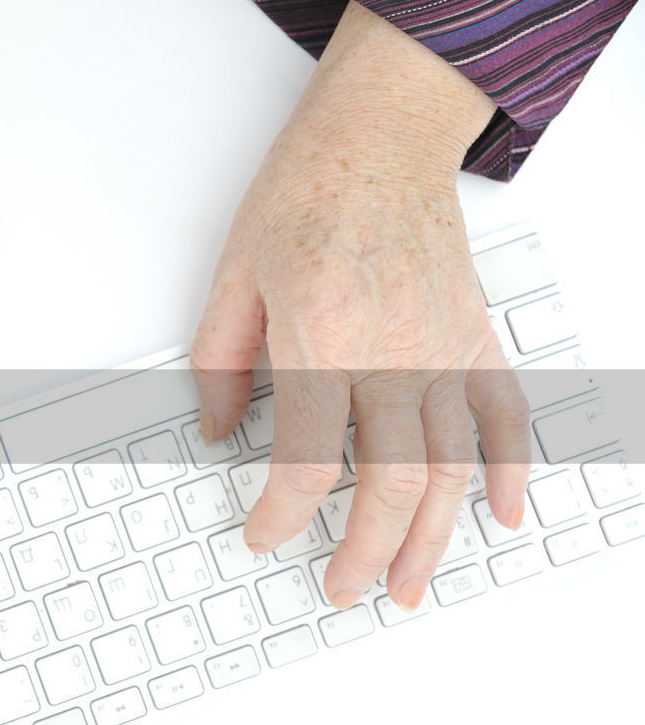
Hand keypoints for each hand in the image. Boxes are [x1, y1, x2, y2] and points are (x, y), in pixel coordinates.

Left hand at [190, 3, 529, 610]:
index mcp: (324, 339)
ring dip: (431, 537)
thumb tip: (216, 434)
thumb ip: (219, 365)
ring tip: (408, 584)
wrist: (380, 137)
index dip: (280, 515)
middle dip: (364, 552)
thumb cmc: (306, 194)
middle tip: (342, 588)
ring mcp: (445, 348)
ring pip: (450, 468)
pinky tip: (499, 515)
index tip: (263, 536)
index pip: (305, 461)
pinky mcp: (474, 337)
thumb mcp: (233, 278)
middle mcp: (394, 352)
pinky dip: (508, 471)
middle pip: (390, 483)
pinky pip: (505, 416)